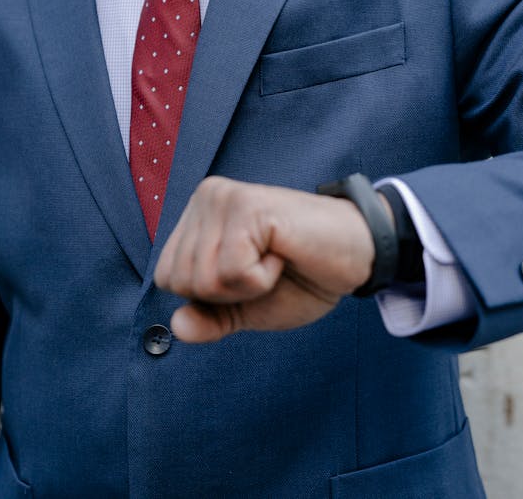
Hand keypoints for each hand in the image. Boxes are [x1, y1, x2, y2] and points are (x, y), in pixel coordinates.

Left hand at [154, 175, 375, 341]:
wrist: (354, 255)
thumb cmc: (302, 275)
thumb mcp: (247, 306)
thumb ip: (209, 317)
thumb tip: (178, 326)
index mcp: (198, 215)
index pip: (168, 277)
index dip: (208, 297)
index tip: (248, 275)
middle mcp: (206, 197)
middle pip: (181, 279)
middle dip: (227, 293)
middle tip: (265, 267)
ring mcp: (224, 198)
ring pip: (203, 278)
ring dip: (246, 286)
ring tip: (274, 258)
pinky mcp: (247, 206)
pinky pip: (232, 271)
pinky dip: (261, 278)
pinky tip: (282, 253)